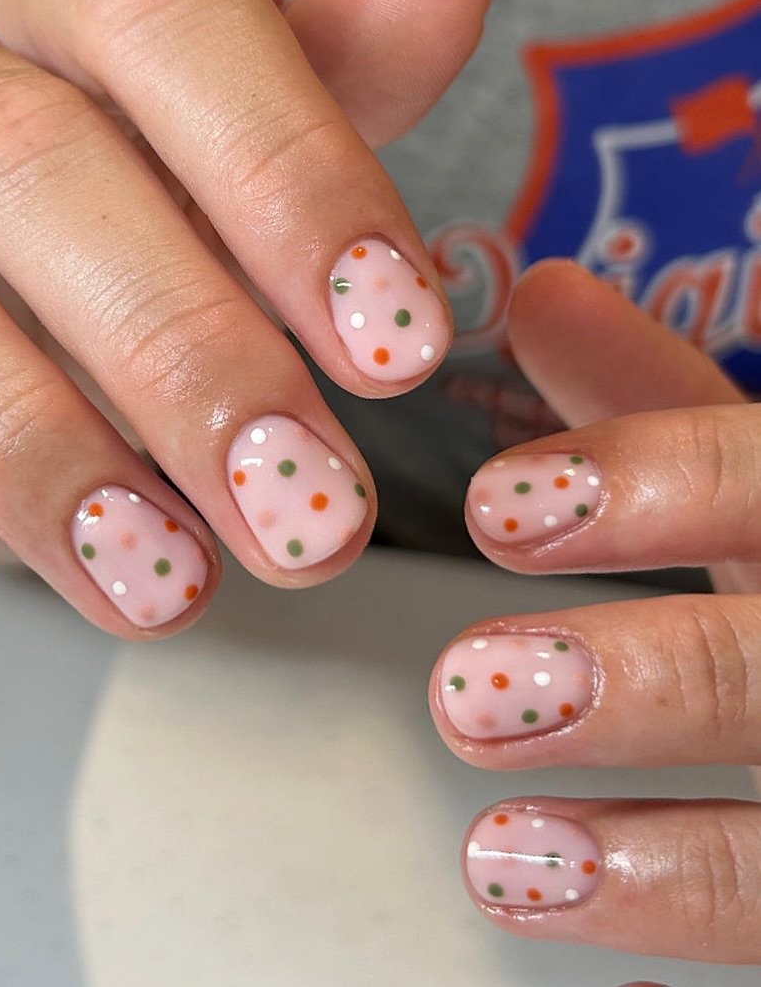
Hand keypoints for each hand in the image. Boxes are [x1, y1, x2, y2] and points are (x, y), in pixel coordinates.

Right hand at [0, 0, 491, 635]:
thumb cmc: (112, 203)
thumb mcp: (228, 146)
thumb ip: (328, 80)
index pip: (168, 16)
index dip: (293, 173)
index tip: (399, 345)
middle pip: (32, 162)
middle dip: (187, 356)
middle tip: (309, 518)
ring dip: (33, 449)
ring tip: (168, 584)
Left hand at [431, 259, 759, 963]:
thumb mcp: (759, 473)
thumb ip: (659, 395)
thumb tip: (537, 293)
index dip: (657, 482)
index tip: (498, 506)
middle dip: (648, 682)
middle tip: (466, 690)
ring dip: (658, 845)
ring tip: (493, 842)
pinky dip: (666, 903)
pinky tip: (533, 890)